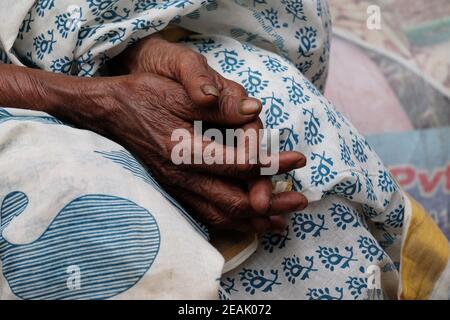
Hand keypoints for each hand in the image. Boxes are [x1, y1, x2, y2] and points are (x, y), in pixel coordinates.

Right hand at [86, 73, 307, 231]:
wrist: (108, 112)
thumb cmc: (143, 96)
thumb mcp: (178, 91)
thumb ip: (218, 106)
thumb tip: (255, 111)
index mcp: (186, 150)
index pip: (241, 165)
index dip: (273, 164)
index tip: (297, 159)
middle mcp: (181, 177)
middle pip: (235, 202)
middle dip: (272, 202)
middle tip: (300, 200)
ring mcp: (175, 188)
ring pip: (221, 216)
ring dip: (255, 219)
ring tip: (281, 219)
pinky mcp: (173, 191)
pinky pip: (206, 216)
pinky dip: (232, 221)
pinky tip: (247, 220)